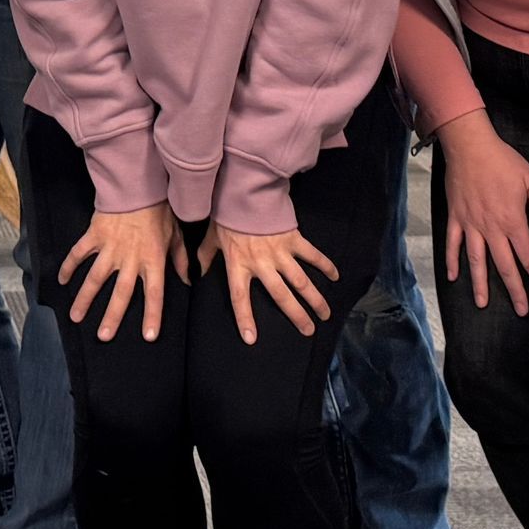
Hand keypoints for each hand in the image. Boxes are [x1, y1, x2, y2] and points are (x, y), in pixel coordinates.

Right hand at [59, 204, 188, 342]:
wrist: (138, 182)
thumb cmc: (159, 209)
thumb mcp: (175, 233)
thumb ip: (180, 259)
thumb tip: (189, 280)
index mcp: (152, 258)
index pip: (154, 292)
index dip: (152, 314)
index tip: (148, 336)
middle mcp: (130, 257)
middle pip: (121, 293)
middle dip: (112, 317)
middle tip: (103, 336)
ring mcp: (110, 247)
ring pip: (95, 278)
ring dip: (85, 299)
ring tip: (75, 317)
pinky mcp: (95, 235)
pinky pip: (79, 253)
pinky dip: (69, 266)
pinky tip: (62, 280)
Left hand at [198, 222, 337, 344]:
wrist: (245, 189)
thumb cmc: (227, 215)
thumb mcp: (212, 237)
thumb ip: (205, 257)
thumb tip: (193, 275)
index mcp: (239, 265)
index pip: (240, 298)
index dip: (245, 319)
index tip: (251, 339)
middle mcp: (261, 263)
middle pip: (281, 295)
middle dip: (297, 315)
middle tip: (309, 331)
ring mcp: (280, 251)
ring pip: (301, 281)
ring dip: (315, 298)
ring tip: (325, 313)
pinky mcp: (293, 238)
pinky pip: (311, 254)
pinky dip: (324, 265)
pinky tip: (335, 277)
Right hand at [435, 110, 528, 315]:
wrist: (470, 145)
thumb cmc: (503, 160)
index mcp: (512, 220)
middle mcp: (491, 228)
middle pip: (505, 266)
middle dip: (515, 290)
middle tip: (522, 311)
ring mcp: (471, 225)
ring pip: (477, 261)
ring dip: (480, 284)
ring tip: (483, 304)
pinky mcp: (455, 218)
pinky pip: (453, 244)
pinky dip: (452, 260)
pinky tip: (453, 276)